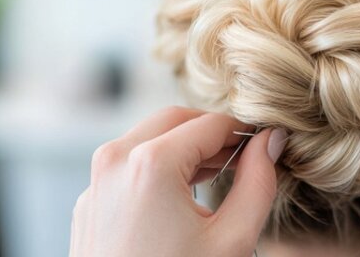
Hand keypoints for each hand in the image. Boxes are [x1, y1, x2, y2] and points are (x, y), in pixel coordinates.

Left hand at [70, 107, 287, 256]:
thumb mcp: (232, 239)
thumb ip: (258, 182)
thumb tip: (271, 142)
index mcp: (150, 162)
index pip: (212, 123)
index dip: (245, 131)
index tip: (267, 144)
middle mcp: (114, 161)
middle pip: (175, 119)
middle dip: (211, 134)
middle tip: (244, 159)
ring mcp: (95, 184)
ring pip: (147, 138)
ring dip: (184, 149)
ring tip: (217, 179)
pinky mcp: (88, 205)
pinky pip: (126, 168)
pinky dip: (156, 171)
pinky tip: (180, 202)